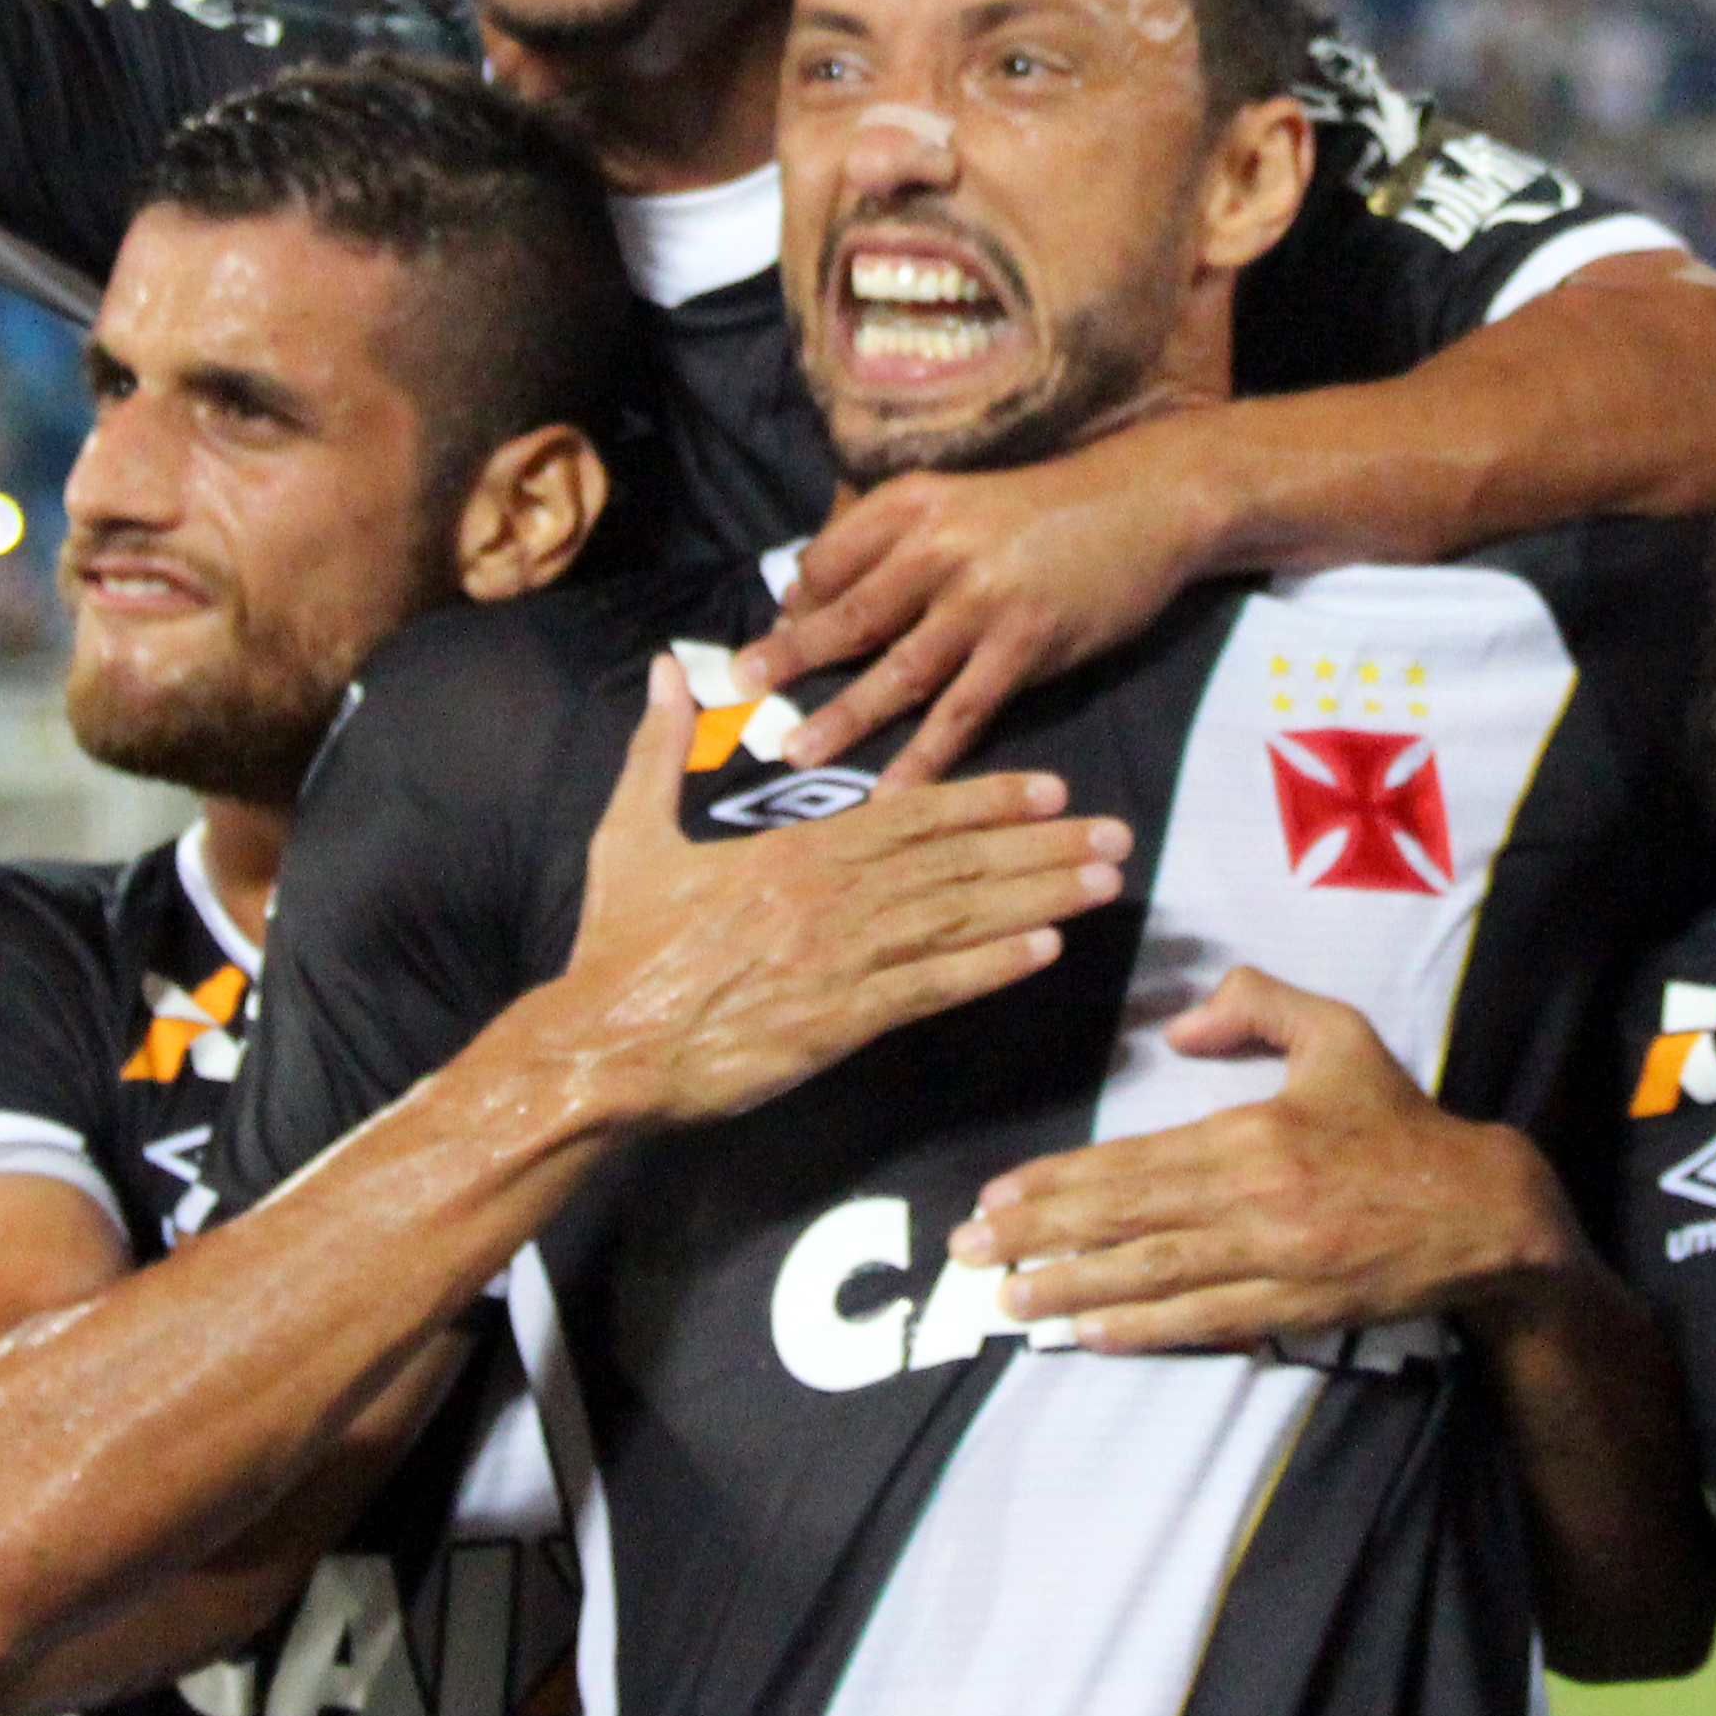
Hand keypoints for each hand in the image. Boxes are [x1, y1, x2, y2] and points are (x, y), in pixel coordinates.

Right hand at [538, 658, 1134, 1127]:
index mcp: (792, 852)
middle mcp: (829, 896)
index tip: (1052, 788)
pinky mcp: (837, 1022)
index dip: (988, 798)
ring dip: (1038, 896)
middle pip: (956, 862)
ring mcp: (839, 959)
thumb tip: (664, 670)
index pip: (911, 815)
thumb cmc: (618, 945)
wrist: (598, 1045)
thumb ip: (659, 749)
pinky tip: (1045, 951)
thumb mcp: (627, 833)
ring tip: (1104, 883)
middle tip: (1117, 833)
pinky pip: (928, 987)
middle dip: (1042, 845)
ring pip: (958, 916)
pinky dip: (990, 967)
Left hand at [744, 424, 1232, 784]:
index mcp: (913, 503)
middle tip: (739, 698)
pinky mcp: (1026, 645)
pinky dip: (922, 758)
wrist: (1145, 504)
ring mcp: (983, 600)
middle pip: (847, 616)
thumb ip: (897, 546)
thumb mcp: (960, 501)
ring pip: (896, 671)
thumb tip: (816, 600)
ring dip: (841, 718)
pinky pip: (962, 713)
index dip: (791, 608)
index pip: (827, 561)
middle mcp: (940, 547)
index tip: (768, 646)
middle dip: (789, 661)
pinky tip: (891, 792)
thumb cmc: (1044, 509)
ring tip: (793, 752)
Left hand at [952, 969, 1573, 1352]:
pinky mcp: (1292, 1310)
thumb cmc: (1400, 1121)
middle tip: (971, 1253)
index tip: (998, 1196)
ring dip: (1073, 1292)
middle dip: (1039, 1238)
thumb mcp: (1338, 1034)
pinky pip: (1202, 1322)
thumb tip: (1182, 1027)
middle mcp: (1253, 1204)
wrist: (1481, 1209)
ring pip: (1152, 1280)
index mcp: (1253, 1136)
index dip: (1058, 1183)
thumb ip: (1259, 1004)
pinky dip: (1141, 1331)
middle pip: (1125, 1224)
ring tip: (1011, 1301)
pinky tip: (1089, 1333)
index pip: (1133, 1163)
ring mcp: (1271, 1265)